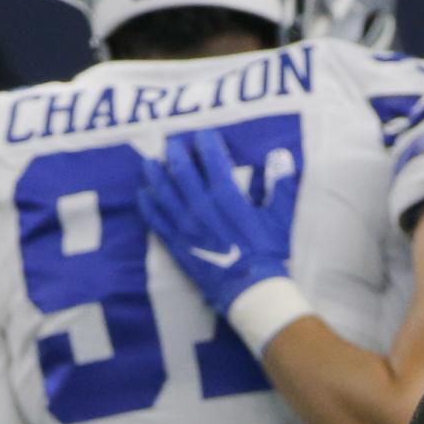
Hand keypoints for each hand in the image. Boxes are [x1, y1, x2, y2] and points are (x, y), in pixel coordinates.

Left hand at [138, 130, 296, 315]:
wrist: (250, 289)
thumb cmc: (268, 252)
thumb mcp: (280, 217)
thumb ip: (280, 185)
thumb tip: (281, 156)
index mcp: (226, 195)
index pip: (211, 157)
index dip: (205, 141)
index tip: (204, 135)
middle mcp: (200, 206)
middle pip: (181, 169)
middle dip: (176, 151)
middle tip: (173, 143)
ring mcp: (185, 225)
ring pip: (163, 191)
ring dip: (155, 173)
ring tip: (149, 161)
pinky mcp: (176, 243)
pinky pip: (155, 219)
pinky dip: (147, 204)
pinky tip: (143, 194)